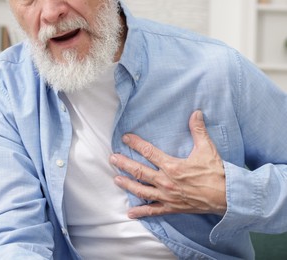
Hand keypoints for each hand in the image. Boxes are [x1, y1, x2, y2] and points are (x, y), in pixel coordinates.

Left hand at [110, 111, 226, 217]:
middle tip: (112, 158)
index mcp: (172, 166)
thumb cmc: (216, 172)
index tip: (125, 138)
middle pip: (139, 171)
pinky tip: (130, 212)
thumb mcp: (207, 148)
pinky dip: (141, 212)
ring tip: (116, 179)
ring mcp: (166, 196)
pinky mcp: (171, 207)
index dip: (135, 144)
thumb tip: (195, 112)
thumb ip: (198, 130)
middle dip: (124, 164)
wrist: (227, 197)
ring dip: (127, 184)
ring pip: (141, 190)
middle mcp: (165, 181)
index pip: (148, 152)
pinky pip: (153, 210)